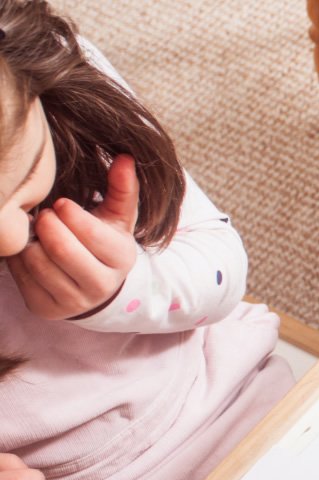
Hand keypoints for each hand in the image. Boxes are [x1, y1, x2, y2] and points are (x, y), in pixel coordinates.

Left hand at [6, 155, 139, 319]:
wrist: (95, 286)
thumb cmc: (103, 241)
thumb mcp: (117, 217)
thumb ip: (123, 187)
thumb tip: (126, 157)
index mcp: (121, 259)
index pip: (91, 235)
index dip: (70, 214)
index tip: (61, 203)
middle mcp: (101, 286)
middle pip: (62, 251)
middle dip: (47, 226)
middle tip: (44, 214)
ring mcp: (73, 302)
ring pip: (38, 263)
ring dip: (31, 241)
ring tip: (37, 232)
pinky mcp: (47, 309)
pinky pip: (22, 277)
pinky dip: (19, 258)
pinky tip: (30, 249)